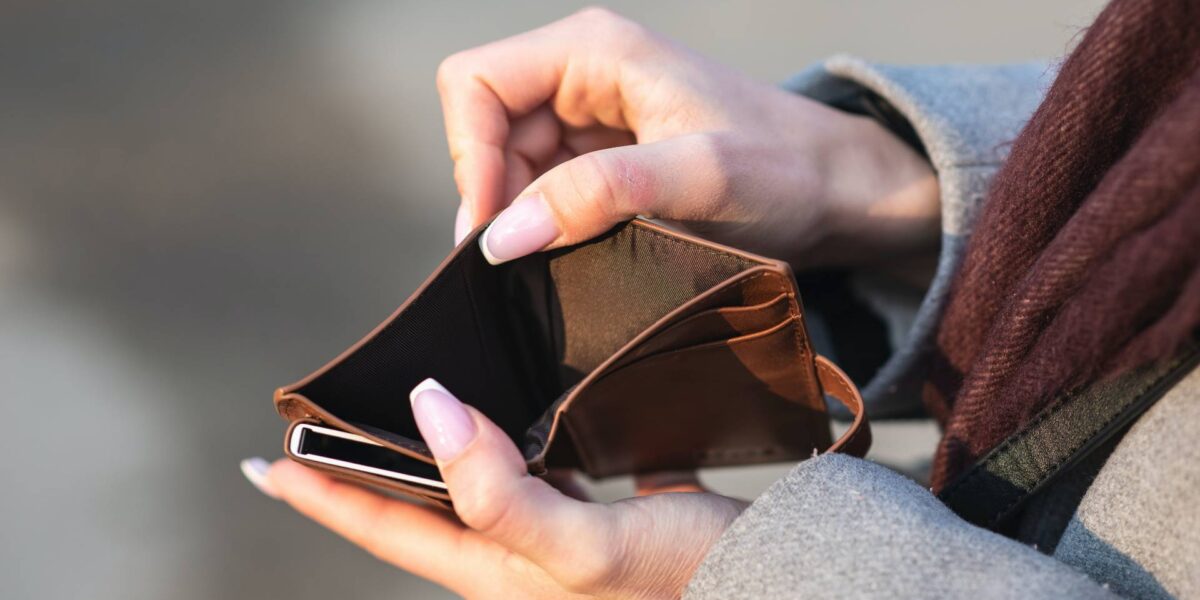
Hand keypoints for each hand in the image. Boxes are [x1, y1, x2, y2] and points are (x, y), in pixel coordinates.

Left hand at [244, 379, 746, 598]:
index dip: (321, 494)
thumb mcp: (583, 547)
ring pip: (474, 489)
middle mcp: (515, 559)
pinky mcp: (600, 519)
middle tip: (325, 422)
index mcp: (494, 570)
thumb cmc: (681, 579)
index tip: (263, 458)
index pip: (385, 527)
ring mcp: (557, 541)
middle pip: (421, 509)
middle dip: (366, 469)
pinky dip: (512, 443)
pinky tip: (523, 413)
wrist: (771, 585)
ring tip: (405, 414)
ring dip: (433, 456)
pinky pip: (537, 474)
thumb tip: (429, 409)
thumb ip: (498, 492)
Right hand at [439, 7, 937, 267]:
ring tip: (557, 262)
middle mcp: (582, 73)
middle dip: (493, 196)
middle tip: (520, 263)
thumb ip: (599, 195)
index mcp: (593, 49)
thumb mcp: (698, 178)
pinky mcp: (605, 158)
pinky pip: (544, 189)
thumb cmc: (786, 169)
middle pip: (485, 129)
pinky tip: (573, 256)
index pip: (474, 84)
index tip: (495, 229)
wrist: (840, 192)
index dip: (470, 156)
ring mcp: (591, 116)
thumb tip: (503, 235)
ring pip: (509, 166)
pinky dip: (546, 226)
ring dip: (520, 217)